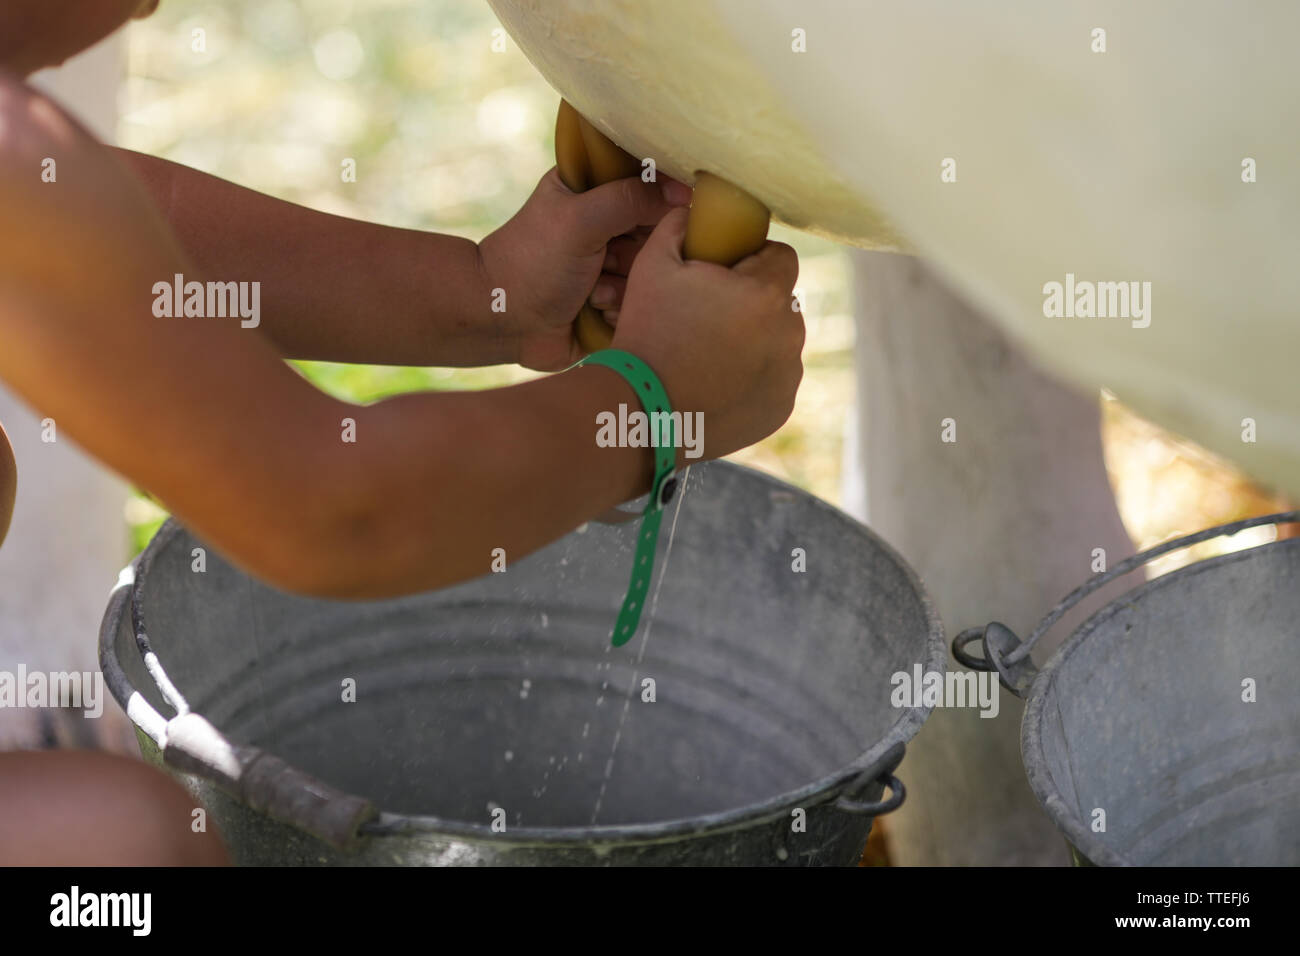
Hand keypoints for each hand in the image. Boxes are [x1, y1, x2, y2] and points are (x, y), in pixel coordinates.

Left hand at [478, 169, 690, 371]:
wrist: (503, 323)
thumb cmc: (532, 262)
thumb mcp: (580, 219)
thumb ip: (630, 198)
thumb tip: (683, 192)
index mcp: (591, 192)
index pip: (647, 186)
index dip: (660, 202)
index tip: (658, 219)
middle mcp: (604, 227)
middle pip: (655, 234)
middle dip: (635, 253)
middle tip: (607, 260)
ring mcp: (610, 266)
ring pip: (650, 272)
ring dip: (625, 285)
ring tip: (592, 291)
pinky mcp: (613, 302)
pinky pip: (640, 303)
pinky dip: (620, 309)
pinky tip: (593, 310)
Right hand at [611, 208, 803, 461]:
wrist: (640, 412)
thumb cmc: (646, 334)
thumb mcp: (651, 266)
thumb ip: (679, 226)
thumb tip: (693, 210)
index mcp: (766, 293)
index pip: (781, 256)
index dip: (752, 259)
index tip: (725, 274)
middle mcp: (789, 333)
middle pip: (781, 301)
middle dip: (752, 302)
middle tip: (709, 316)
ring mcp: (787, 375)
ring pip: (779, 341)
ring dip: (755, 339)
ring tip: (709, 352)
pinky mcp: (780, 408)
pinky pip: (774, 379)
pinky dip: (753, 377)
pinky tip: (717, 381)